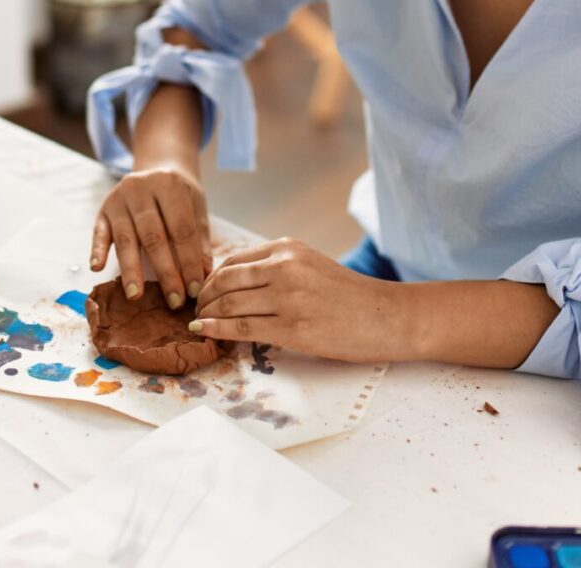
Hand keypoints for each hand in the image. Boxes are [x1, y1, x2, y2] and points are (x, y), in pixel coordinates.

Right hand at [90, 165, 210, 309]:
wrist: (158, 165)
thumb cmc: (180, 193)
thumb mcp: (196, 207)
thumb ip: (199, 241)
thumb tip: (202, 276)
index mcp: (169, 185)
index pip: (181, 230)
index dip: (189, 262)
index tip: (194, 290)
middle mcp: (141, 188)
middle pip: (154, 237)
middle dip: (165, 272)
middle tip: (174, 301)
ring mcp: (119, 199)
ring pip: (126, 238)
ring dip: (131, 269)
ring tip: (136, 295)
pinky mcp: (103, 210)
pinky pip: (99, 233)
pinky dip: (98, 250)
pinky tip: (97, 268)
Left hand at [190, 238, 407, 363]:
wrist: (387, 316)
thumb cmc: (350, 296)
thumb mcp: (310, 266)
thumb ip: (276, 269)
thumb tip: (233, 284)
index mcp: (287, 248)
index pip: (232, 260)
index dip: (210, 279)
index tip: (202, 294)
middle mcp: (284, 267)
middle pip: (224, 280)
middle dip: (202, 297)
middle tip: (193, 310)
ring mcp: (288, 297)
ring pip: (228, 304)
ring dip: (206, 315)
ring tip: (198, 323)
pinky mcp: (293, 327)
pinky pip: (241, 327)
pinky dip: (216, 329)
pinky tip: (204, 332)